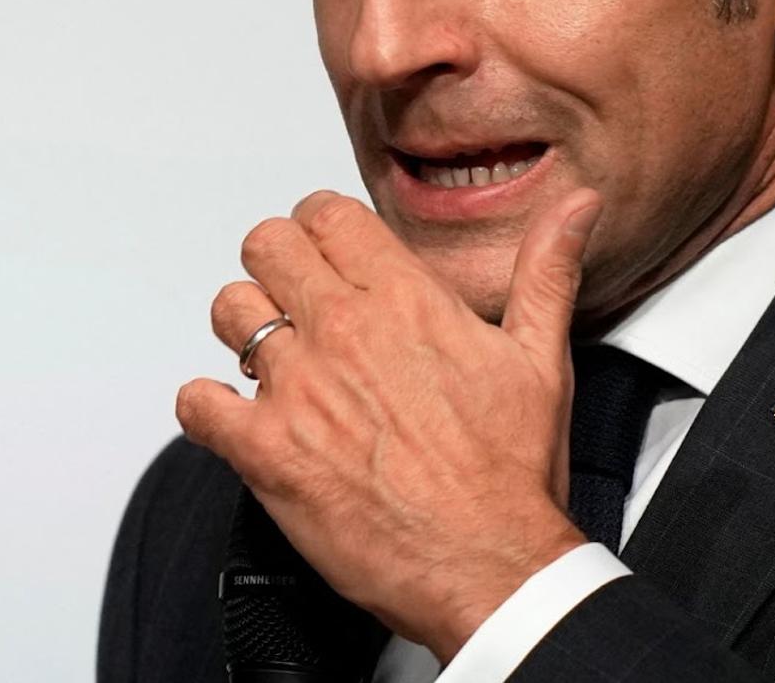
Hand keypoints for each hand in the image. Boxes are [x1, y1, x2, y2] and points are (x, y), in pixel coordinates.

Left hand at [175, 187, 602, 662]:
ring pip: (228, 310)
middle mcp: (346, 334)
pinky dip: (207, 406)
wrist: (489, 566)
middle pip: (267, 246)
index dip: (322, 224)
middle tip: (294, 293)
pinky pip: (198, 404)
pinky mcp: (267, 453)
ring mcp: (300, 391)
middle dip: (278, 263)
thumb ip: (548, 269)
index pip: (328, 215)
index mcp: (408, 302)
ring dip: (243, 327)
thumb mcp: (541, 356)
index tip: (327, 244)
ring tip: (271, 354)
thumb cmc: (511, 474)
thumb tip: (576, 208)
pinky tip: (237, 415)